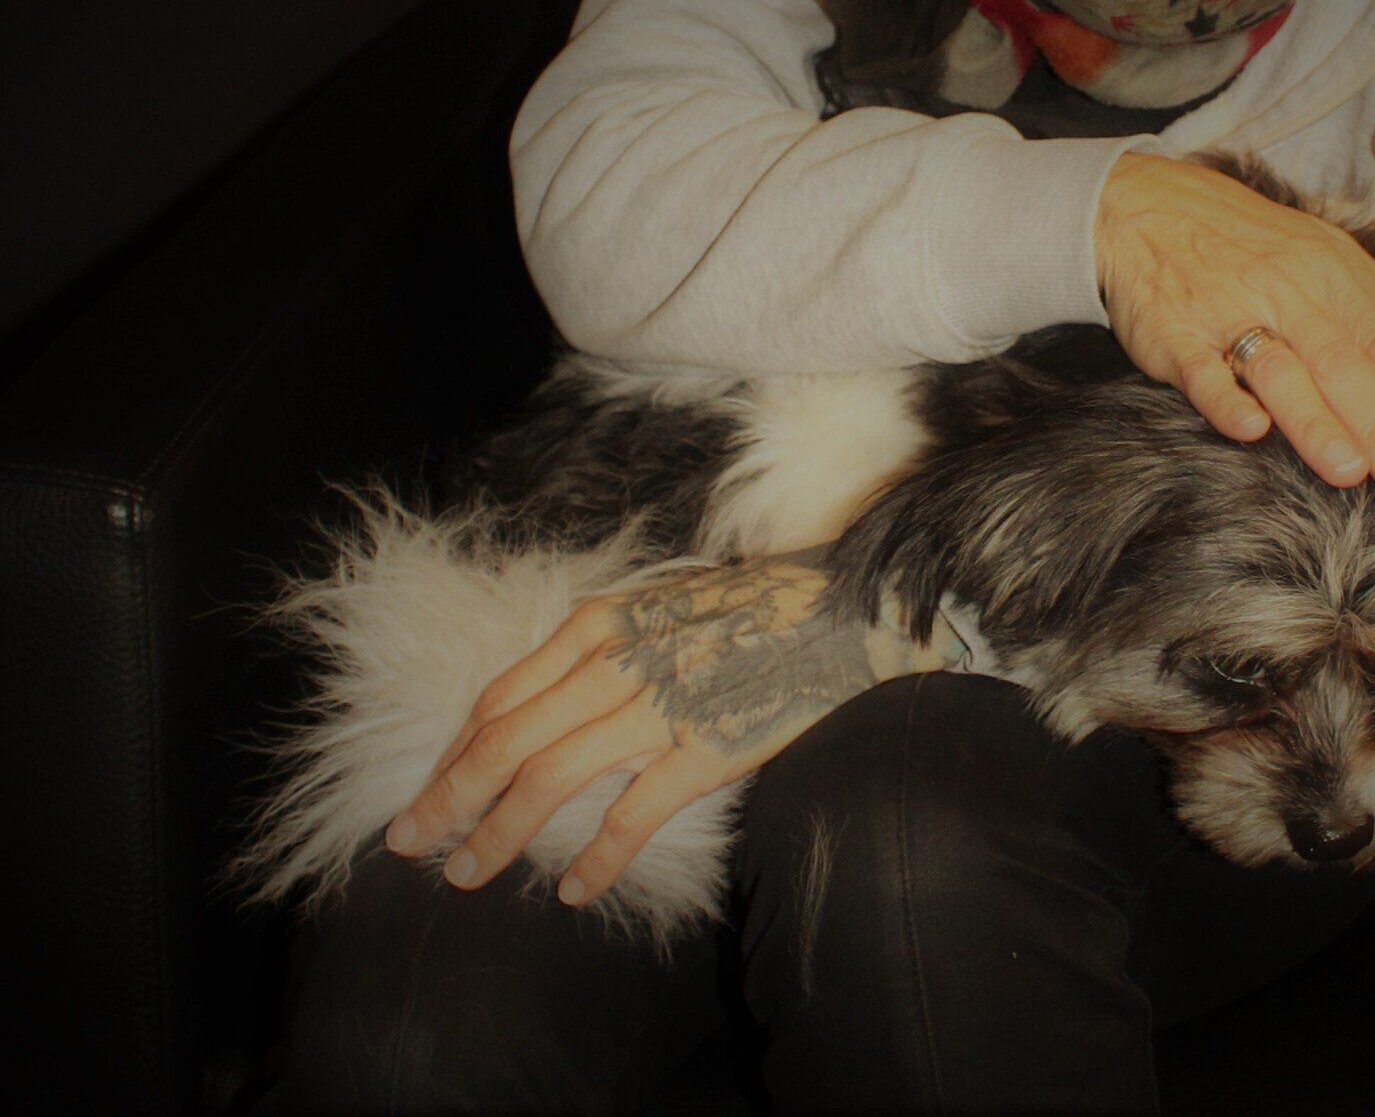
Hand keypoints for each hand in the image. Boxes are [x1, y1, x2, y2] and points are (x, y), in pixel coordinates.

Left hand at [383, 551, 962, 906]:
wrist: (840, 611)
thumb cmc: (746, 612)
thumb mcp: (653, 609)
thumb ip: (596, 653)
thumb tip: (533, 710)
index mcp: (596, 626)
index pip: (497, 699)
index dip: (451, 755)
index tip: (424, 795)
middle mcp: (614, 664)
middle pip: (503, 741)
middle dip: (448, 799)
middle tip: (411, 845)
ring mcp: (659, 707)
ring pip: (547, 778)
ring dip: (498, 832)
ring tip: (468, 874)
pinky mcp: (707, 748)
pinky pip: (632, 814)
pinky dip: (595, 857)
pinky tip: (571, 889)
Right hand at [1096, 152, 1374, 500]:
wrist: (1149, 207)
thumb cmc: (1252, 243)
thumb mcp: (1328, 255)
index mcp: (1334, 275)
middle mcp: (1287, 291)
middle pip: (1345, 365)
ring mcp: (1227, 312)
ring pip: (1280, 370)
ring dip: (1316, 422)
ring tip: (1349, 472)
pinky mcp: (1174, 335)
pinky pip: (1201, 371)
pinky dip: (1225, 401)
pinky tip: (1251, 430)